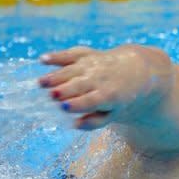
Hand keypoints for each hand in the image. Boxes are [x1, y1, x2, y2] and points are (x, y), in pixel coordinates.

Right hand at [39, 45, 164, 129]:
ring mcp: (93, 64)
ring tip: (41, 83)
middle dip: (66, 90)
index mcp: (109, 96)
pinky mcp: (87, 54)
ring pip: (72, 70)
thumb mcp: (114, 114)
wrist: (136, 71)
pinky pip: (72, 54)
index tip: (64, 107)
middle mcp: (100, 78)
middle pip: (79, 85)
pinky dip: (58, 56)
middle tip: (52, 96)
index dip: (78, 104)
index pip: (91, 100)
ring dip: (56, 76)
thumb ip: (96, 121)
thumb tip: (75, 124)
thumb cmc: (120, 99)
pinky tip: (42, 60)